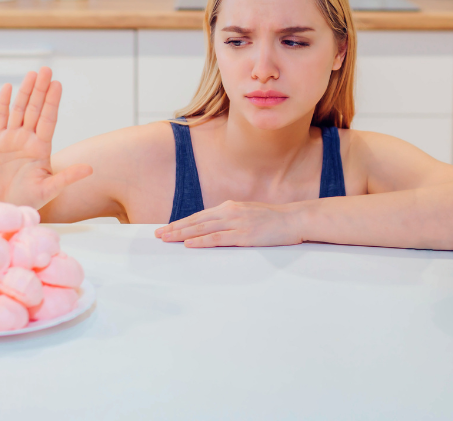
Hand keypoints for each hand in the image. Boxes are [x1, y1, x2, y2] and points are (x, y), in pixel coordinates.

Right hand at [0, 67, 91, 209]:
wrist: (3, 204)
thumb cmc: (28, 198)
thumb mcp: (49, 189)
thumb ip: (68, 177)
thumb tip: (90, 169)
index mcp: (41, 147)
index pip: (49, 119)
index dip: (52, 102)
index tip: (58, 84)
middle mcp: (27, 138)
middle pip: (35, 109)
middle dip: (41, 90)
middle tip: (46, 70)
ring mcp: (11, 138)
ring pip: (19, 109)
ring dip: (25, 92)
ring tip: (32, 74)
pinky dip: (3, 103)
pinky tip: (9, 88)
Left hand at [154, 201, 303, 247]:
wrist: (294, 219)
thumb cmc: (273, 220)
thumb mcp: (249, 214)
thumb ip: (232, 219)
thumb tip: (216, 227)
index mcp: (230, 207)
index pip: (200, 216)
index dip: (182, 222)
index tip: (167, 228)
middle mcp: (230, 212)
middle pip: (197, 221)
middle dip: (175, 228)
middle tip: (158, 235)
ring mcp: (237, 223)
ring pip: (203, 229)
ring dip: (183, 234)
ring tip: (167, 239)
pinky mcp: (244, 235)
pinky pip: (218, 238)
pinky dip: (202, 241)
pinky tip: (189, 244)